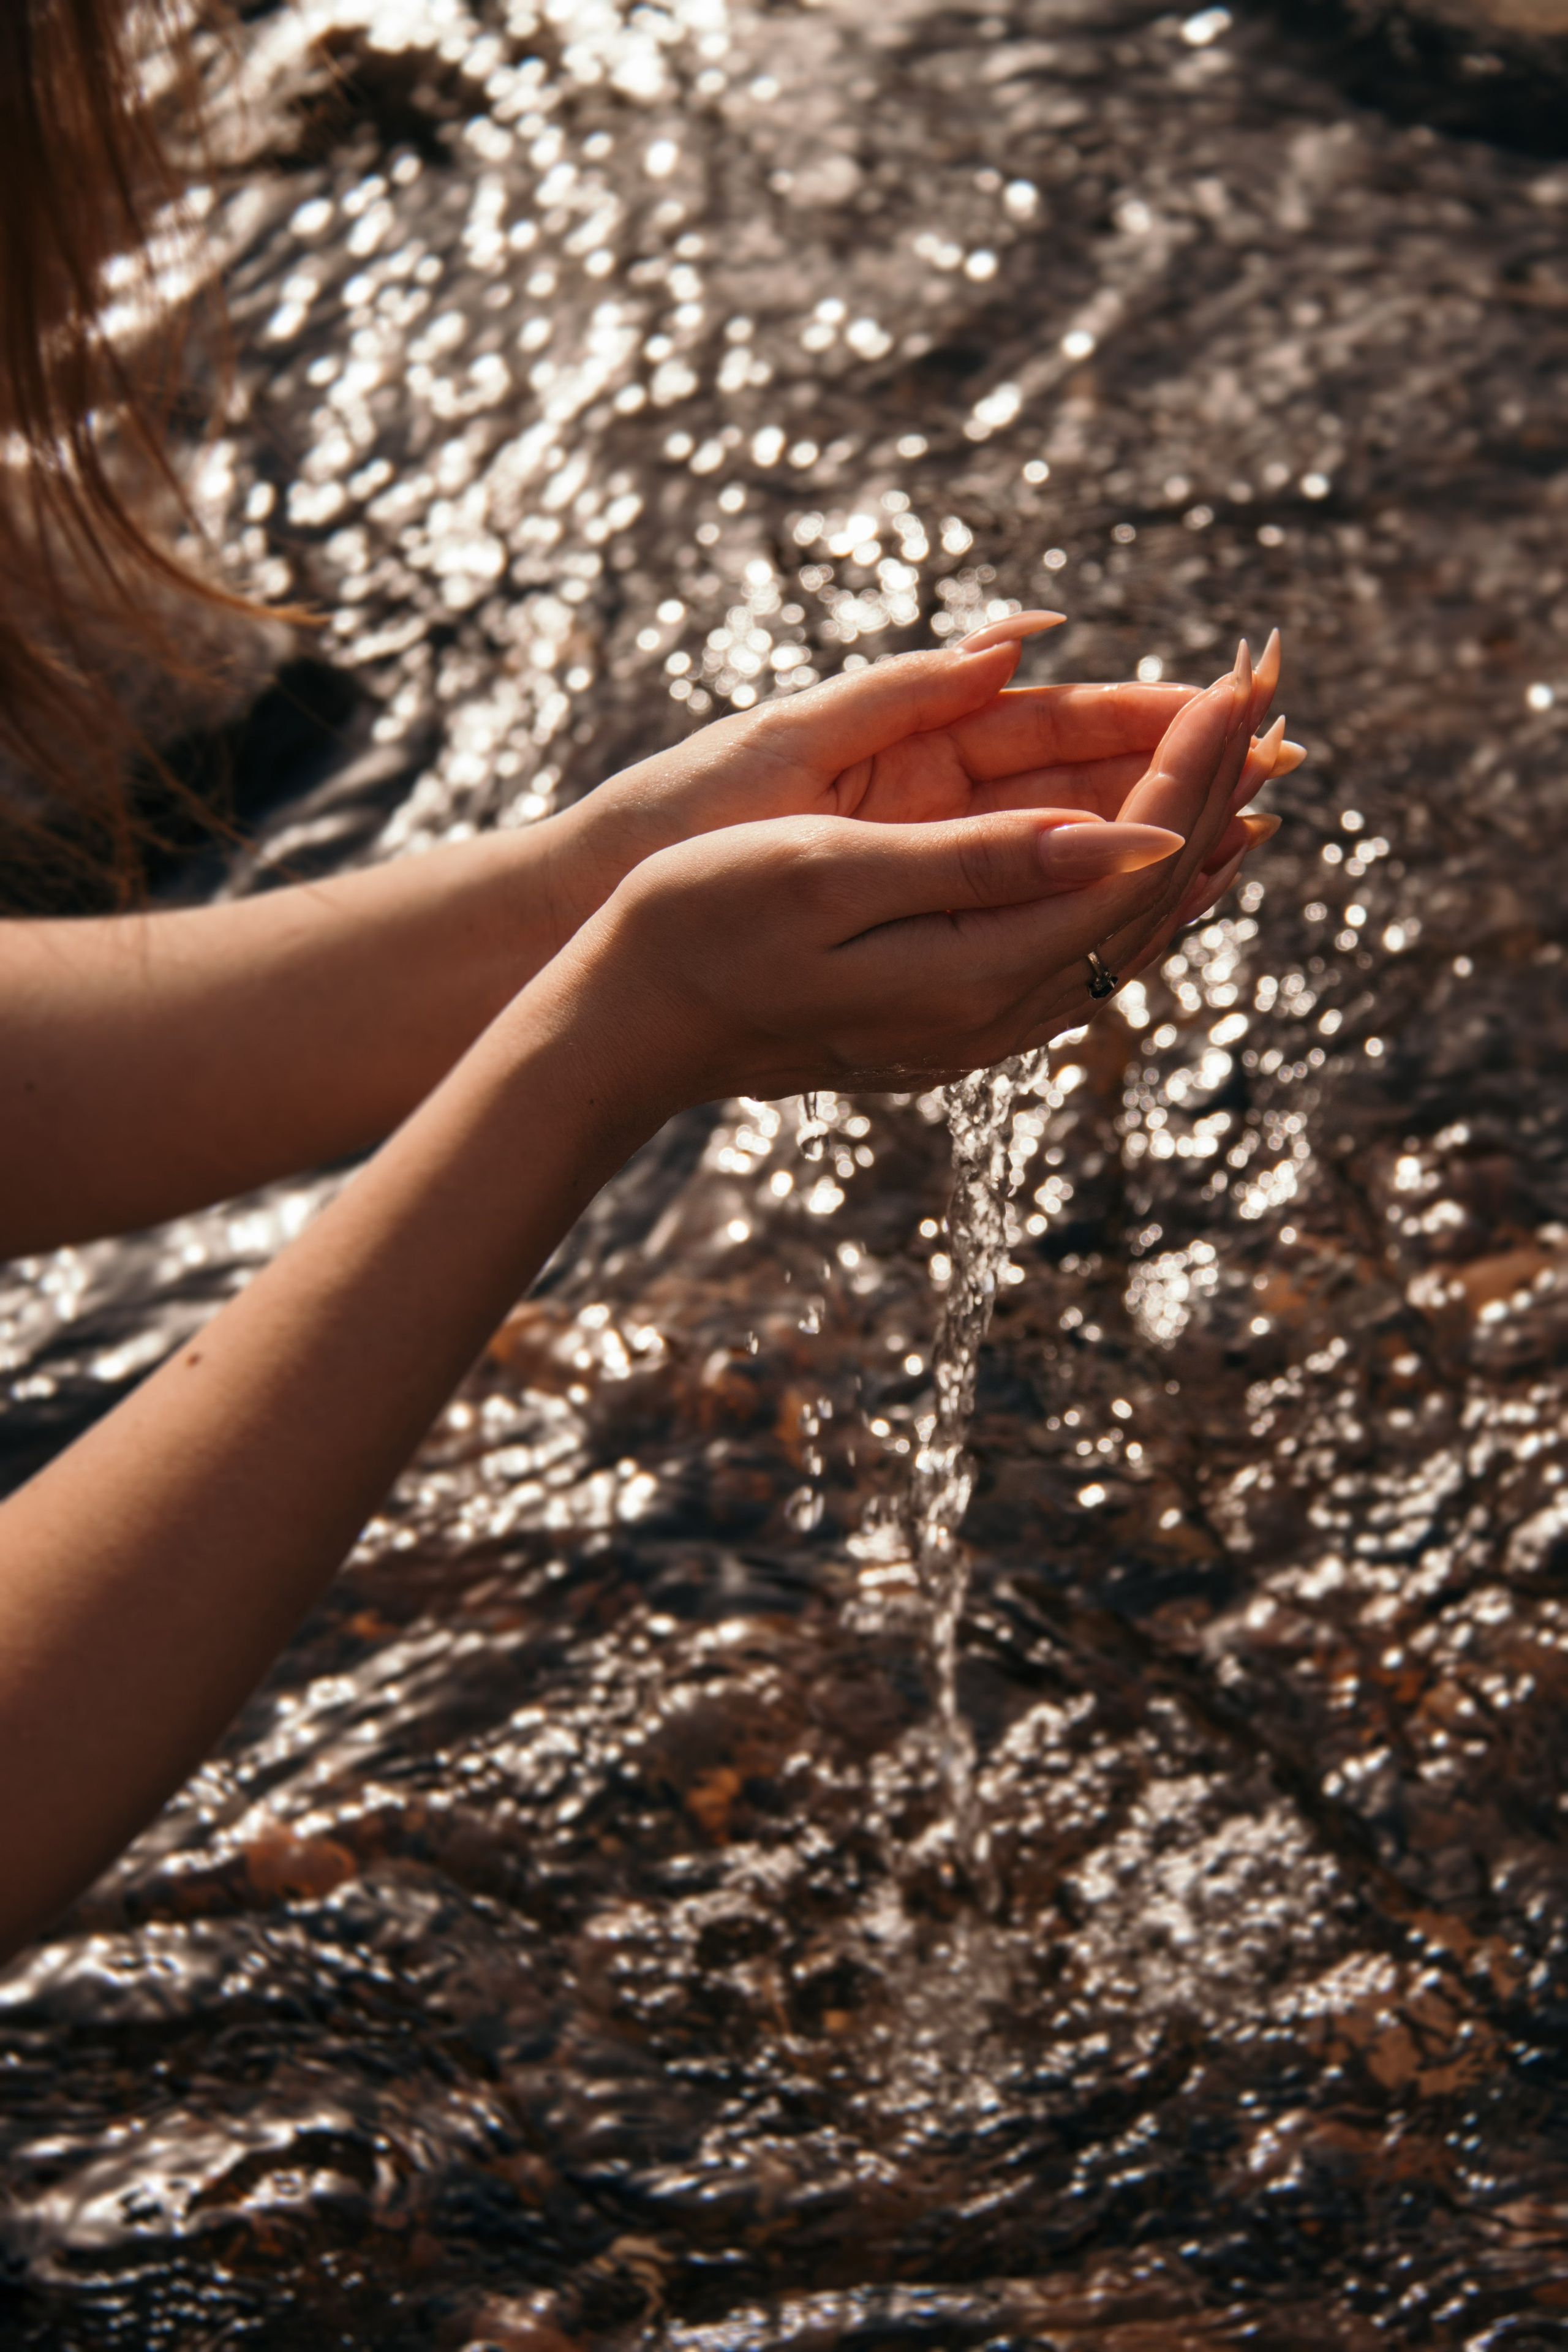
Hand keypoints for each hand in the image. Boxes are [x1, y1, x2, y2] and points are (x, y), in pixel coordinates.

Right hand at [563, 659, 1269, 1103]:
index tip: (1232, 682)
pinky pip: (1078, 960)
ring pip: (1123, 937)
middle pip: (1147, 899)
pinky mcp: (947, 1023)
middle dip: (1214, 793)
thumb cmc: (701, 924)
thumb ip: (983, 860)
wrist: (627, 1021)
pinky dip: (1135, 896)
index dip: (1189, 764)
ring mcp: (973, 1029)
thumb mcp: (832, 873)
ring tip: (1243, 766)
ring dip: (1189, 844)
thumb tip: (1130, 835)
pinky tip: (1153, 863)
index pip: (1130, 855)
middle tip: (1268, 697)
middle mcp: (992, 1012)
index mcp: (973, 967)